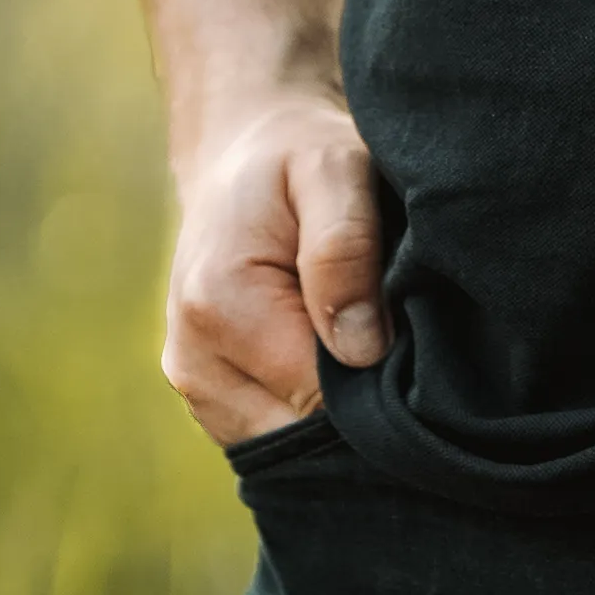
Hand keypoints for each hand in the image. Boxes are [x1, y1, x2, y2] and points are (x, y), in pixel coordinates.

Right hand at [162, 93, 390, 444]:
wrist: (242, 153)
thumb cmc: (296, 156)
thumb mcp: (334, 169)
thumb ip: (345, 250)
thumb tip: (361, 351)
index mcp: (219, 306)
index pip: (320, 398)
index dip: (374, 375)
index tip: (401, 326)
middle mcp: (193, 363)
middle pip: (304, 430)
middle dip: (355, 397)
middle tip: (386, 325)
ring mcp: (196, 388)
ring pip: (291, 440)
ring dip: (331, 402)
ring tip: (350, 326)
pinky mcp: (209, 398)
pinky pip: (275, 431)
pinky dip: (307, 403)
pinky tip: (325, 349)